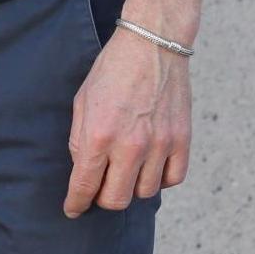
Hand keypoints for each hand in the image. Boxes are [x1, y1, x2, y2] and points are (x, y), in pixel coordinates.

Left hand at [64, 26, 191, 216]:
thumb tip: (83, 167)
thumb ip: (79, 138)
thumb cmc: (112, 69)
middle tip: (99, 188)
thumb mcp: (82, 100)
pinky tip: (150, 165)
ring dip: (132, 187)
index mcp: (99, 134)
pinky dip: (160, 179)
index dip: (76, 203)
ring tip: (125, 169)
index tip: (73, 209)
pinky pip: (172, 179)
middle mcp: (130, 145)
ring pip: (145, 192)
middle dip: (102, 199)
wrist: (151, 44)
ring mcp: (159, 144)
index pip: (84, 185)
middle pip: (116, 199)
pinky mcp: (181, 140)